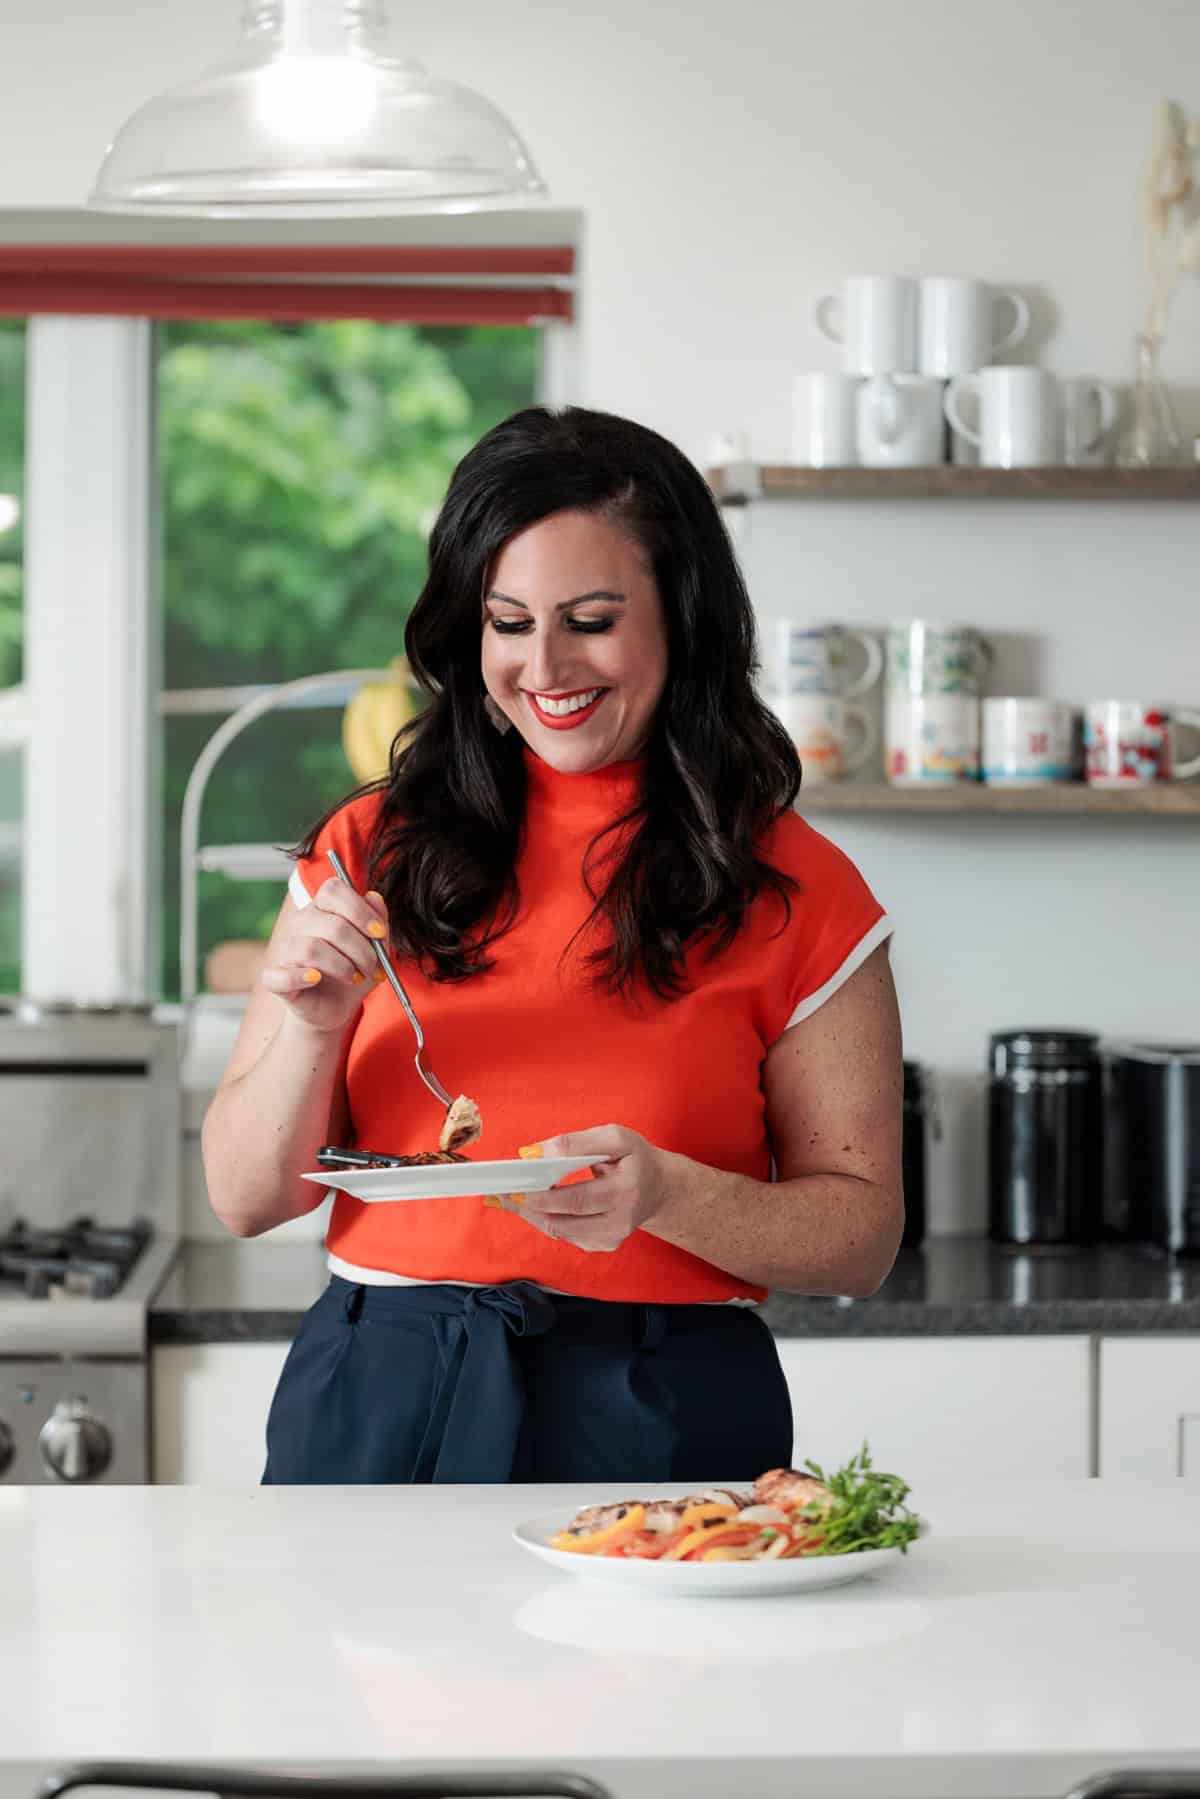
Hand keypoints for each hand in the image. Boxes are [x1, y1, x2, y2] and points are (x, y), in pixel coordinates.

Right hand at [259, 877, 389, 1033]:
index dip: (360, 910)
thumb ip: (378, 920)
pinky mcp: (275, 978)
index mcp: (323, 908)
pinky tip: (316, 979)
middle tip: (372, 966)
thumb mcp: (375, 947)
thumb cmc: (354, 971)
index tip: (379, 932)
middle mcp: (300, 923)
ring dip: (342, 967)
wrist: (336, 1007)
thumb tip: (374, 897)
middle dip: (361, 950)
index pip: (333, 890)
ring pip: (311, 949)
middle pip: (332, 925)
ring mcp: (285, 950)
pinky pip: (281, 975)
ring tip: (354, 977)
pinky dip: (300, 977)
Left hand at [505, 1124, 671, 1252]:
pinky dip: (544, 1218)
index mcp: (626, 1192)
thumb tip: (537, 1153)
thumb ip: (577, 1142)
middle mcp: (620, 1222)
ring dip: (532, 1214)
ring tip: (508, 1197)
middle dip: (529, 1207)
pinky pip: (565, 1234)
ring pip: (560, 1231)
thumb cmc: (636, 1158)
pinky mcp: (602, 1245)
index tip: (516, 1187)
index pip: (578, 1200)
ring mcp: (611, 1238)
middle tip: (502, 1192)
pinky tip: (530, 1204)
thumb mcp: (615, 1137)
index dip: (544, 1196)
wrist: (659, 1188)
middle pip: (563, 1222)